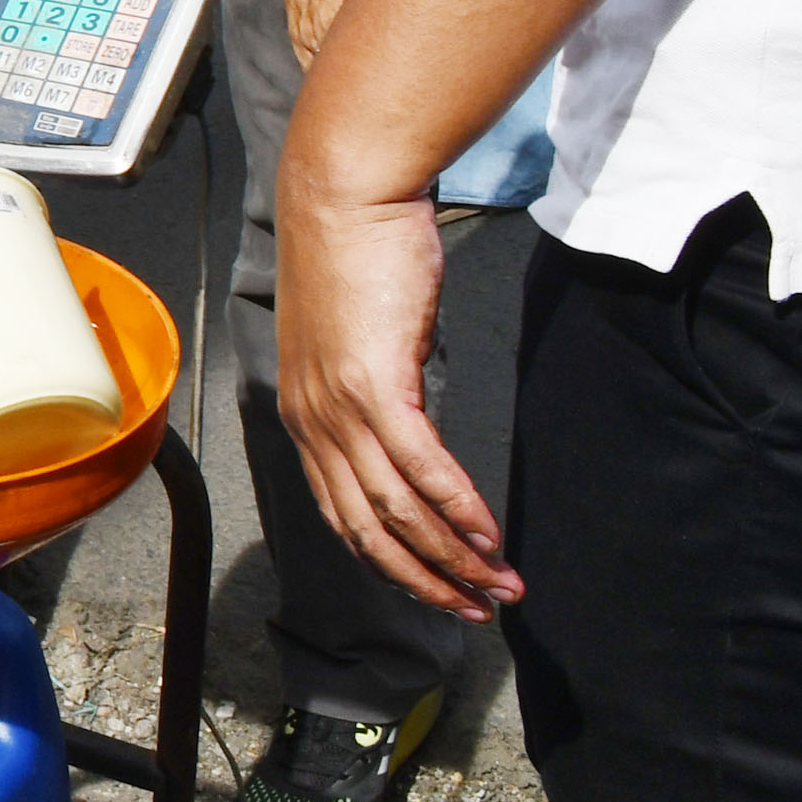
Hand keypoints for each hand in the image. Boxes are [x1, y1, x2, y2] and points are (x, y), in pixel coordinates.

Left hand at [276, 173, 519, 621]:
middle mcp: (312, 419)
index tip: (435, 587)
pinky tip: (490, 536)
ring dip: (452, 557)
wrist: (346, 192)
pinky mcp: (374, 383)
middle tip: (475, 609)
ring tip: (499, 585)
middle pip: (366, 528)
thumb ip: (375, 388)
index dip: (390, 560)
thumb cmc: (355, 251)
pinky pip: (421, 467)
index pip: (341, 510)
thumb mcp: (356, 336)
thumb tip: (411, 425)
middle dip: (425, 579)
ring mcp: (339, 405)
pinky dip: (459, 509)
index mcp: (302, 411)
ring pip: (394, 510)